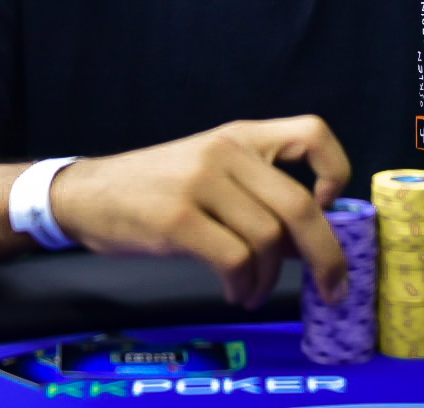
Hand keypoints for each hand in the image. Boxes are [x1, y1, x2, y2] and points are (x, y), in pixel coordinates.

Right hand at [50, 116, 350, 310]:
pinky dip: (243, 284)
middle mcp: (226, 152)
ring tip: (252, 290)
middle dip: (326, 255)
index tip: (328, 207)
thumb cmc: (156, 188)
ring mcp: (201, 183)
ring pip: (267, 240)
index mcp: (240, 136)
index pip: (312, 133)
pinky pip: (235, 259)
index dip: (335, 170)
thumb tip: (310, 243)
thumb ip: (259, 195)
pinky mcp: (178, 219)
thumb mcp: (211, 173)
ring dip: (269, 279)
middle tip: (333, 287)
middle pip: (299, 206)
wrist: (88, 193)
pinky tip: (234, 290)